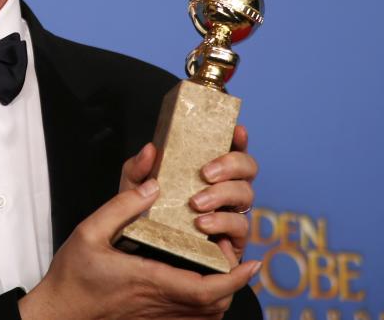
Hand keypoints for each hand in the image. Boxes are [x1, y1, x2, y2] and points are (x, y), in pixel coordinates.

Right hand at [18, 180, 261, 319]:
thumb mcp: (89, 230)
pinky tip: (196, 283)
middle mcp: (159, 302)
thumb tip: (153, 186)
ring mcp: (157, 316)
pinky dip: (204, 304)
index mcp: (149, 279)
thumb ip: (122, 206)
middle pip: (215, 303)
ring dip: (220, 292)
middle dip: (232, 282)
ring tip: (217, 266)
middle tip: (229, 254)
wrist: (58, 312)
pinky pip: (191, 319)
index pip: (206, 288)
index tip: (250, 262)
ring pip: (206, 314)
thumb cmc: (72, 274)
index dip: (235, 278)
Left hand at [117, 126, 258, 265]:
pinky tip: (202, 224)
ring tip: (196, 203)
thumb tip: (151, 148)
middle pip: (248, 168)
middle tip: (206, 173)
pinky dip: (222, 222)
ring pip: (246, 195)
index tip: (237, 130)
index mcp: (208, 171)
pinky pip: (240, 227)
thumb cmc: (144, 214)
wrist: (144, 253)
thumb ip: (139, 168)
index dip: (239, 138)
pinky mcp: (233, 240)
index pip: (231, 148)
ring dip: (223, 194)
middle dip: (232, 165)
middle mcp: (225, 189)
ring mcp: (232, 213)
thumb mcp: (135, 188)